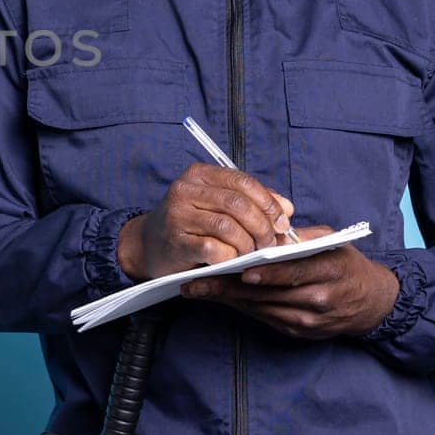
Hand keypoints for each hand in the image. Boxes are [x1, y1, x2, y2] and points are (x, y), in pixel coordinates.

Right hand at [116, 162, 297, 281]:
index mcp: (199, 174)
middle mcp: (184, 189)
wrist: (148, 245)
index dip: (268, 202)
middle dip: (261, 226)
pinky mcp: (175, 241)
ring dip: (248, 244)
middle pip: (237, 204)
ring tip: (251, 253)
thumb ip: (252, 202)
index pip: (242, 182)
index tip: (282, 222)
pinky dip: (229, 257)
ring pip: (228, 227)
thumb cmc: (191, 224)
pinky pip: (214, 249)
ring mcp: (177, 215)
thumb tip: (286, 208)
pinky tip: (231, 260)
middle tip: (269, 242)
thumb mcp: (218, 206)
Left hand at [177, 229, 400, 339]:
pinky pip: (264, 318)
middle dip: (226, 287)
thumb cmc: (346, 265)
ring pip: (260, 308)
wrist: (371, 303)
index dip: (258, 273)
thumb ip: (300, 237)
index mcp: (327, 270)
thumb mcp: (330, 243)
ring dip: (227, 299)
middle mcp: (317, 299)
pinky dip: (242, 307)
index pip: (288, 271)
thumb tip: (265, 229)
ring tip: (198, 289)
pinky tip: (220, 298)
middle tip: (194, 282)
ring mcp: (308, 320)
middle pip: (265, 294)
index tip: (230, 269)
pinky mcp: (299, 333)